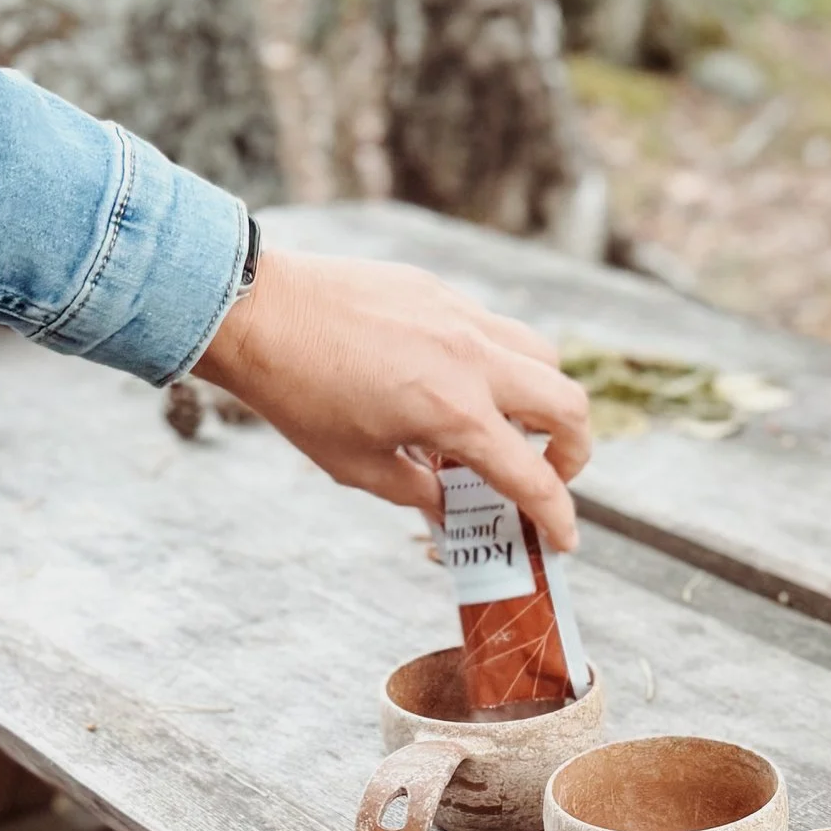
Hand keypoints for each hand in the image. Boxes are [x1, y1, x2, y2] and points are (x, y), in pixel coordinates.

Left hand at [193, 249, 596, 547]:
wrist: (254, 311)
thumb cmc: (297, 393)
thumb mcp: (356, 465)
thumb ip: (416, 491)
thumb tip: (448, 504)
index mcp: (454, 412)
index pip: (531, 476)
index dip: (556, 516)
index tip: (564, 538)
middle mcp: (472, 360)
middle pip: (569, 405)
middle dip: (575, 451)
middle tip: (550, 473)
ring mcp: (461, 318)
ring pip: (542, 356)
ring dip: (543, 397)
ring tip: (510, 422)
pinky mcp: (440, 292)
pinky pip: (494, 328)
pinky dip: (497, 361)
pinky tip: (455, 380)